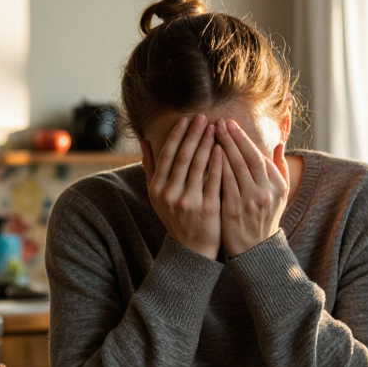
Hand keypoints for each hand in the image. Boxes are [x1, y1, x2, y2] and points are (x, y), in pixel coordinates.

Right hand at [141, 114, 223, 259]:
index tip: (187, 119)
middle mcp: (170, 194)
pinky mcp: (208, 209)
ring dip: (207, 144)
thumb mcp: (157, 196)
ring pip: (198, 165)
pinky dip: (218, 162)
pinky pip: (214, 180)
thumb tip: (144, 141)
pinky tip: (223, 149)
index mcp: (157, 189)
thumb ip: (150, 168)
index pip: (167, 155)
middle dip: (194, 134)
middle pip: (183, 157)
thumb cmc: (175, 217)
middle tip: (203, 117)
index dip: (178, 135)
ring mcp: (189, 202)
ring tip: (215, 128)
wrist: (191, 249)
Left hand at [216, 119, 288, 256]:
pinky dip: (215, 166)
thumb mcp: (280, 194)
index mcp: (277, 185)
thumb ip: (280, 168)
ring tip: (210, 133)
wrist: (256, 249)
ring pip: (234, 167)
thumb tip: (280, 143)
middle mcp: (265, 191)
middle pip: (246, 157)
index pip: (258, 155)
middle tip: (219, 122)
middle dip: (231, 137)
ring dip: (221, 148)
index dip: (243, 138)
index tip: (231, 124)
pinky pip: (223, 183)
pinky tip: (206, 155)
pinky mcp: (233, 210)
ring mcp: (249, 201)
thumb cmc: (265, 217)